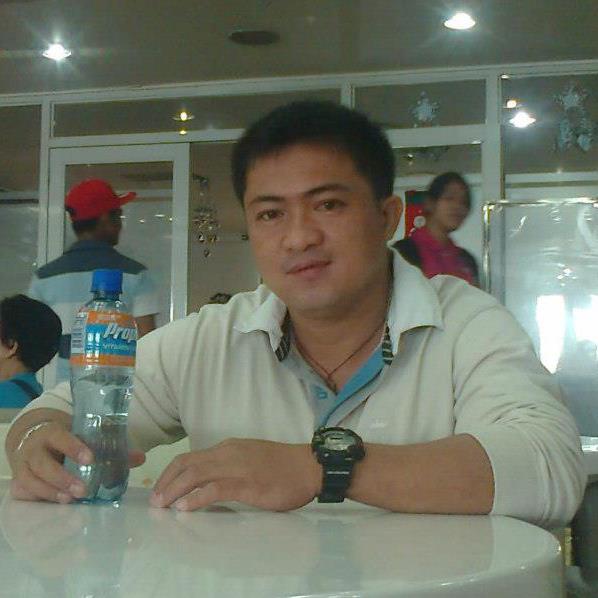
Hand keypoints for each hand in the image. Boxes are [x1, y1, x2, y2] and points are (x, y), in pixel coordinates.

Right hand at [10, 423, 145, 503]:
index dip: (74, 447)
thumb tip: (140, 457)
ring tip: (70, 500)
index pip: (60, 437)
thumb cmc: (64, 438)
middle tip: (83, 490)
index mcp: (51, 432)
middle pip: (43, 464)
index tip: (90, 458)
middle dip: (63, 478)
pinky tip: (56, 504)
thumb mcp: (82, 437)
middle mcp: (33, 449)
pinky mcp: (19, 482)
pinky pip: (25, 493)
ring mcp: (23, 467)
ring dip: (51, 493)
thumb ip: (110, 447)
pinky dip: (39, 499)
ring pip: (32, 481)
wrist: (31, 438)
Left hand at [150, 439, 320, 511]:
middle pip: (187, 464)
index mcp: (229, 447)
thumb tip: (210, 482)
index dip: (171, 473)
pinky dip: (196, 498)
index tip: (161, 489)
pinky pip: (214, 489)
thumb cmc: (284, 466)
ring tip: (162, 505)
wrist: (310, 466)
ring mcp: (237, 467)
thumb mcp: (251, 459)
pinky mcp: (247, 484)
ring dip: (174, 490)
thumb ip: (231, 466)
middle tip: (154, 501)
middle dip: (166, 482)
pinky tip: (185, 508)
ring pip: (196, 474)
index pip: (190, 457)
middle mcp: (228, 453)